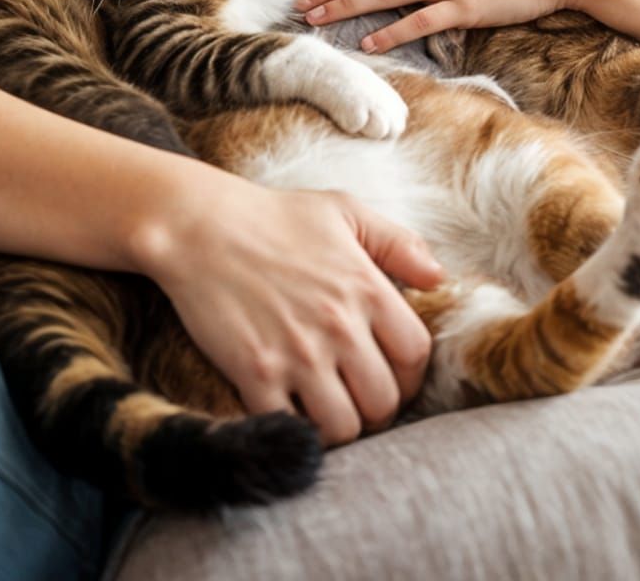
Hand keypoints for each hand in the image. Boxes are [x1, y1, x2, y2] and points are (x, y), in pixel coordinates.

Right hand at [132, 173, 443, 446]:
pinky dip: (297, 430)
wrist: (200, 227)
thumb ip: (399, 243)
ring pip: (345, 427)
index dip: (410, 373)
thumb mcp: (344, 210)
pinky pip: (294, 430)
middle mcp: (339, 326)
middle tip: (356, 395)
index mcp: (367, 288)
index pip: (417, 356)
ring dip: (340, 424)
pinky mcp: (256, 375)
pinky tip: (290, 408)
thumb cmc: (274, 216)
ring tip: (326, 406)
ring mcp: (298, 354)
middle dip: (376, 406)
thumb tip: (440, 278)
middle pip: (385, 402)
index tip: (391, 372)